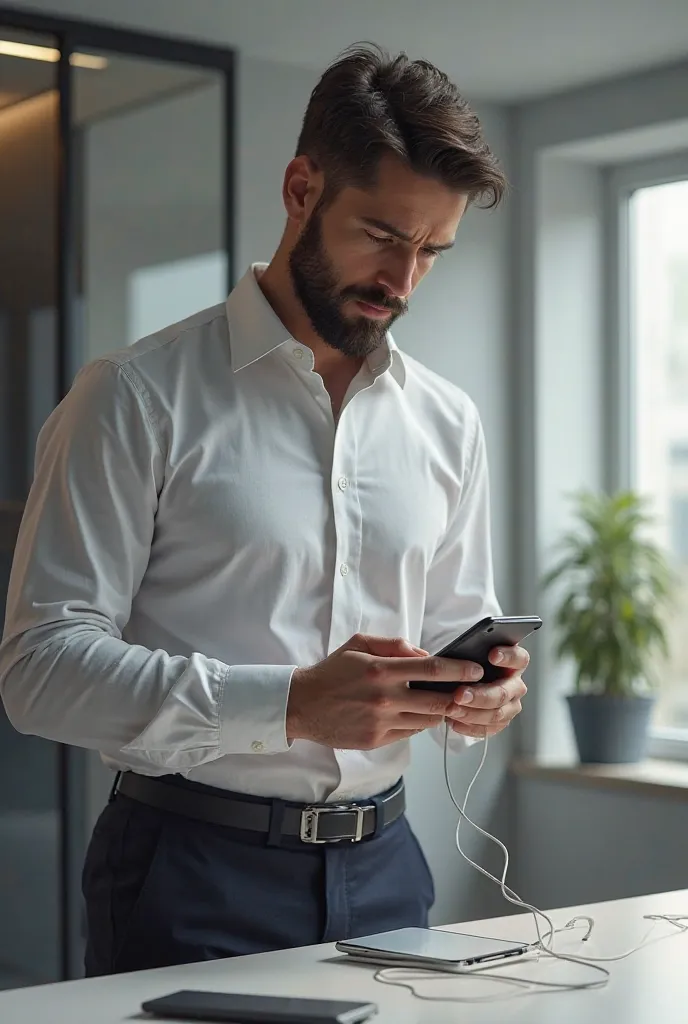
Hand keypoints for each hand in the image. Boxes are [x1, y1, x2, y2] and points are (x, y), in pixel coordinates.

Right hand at [286, 633, 486, 749]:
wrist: (302, 704)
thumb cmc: (331, 672)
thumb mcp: (358, 644)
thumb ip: (394, 645)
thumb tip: (424, 654)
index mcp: (381, 670)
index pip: (431, 670)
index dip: (459, 670)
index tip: (475, 670)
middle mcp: (384, 698)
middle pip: (437, 700)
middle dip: (460, 695)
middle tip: (472, 690)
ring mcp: (381, 722)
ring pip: (427, 720)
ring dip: (440, 711)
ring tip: (445, 701)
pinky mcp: (376, 740)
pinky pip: (410, 732)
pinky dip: (418, 723)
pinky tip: (417, 713)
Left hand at [447, 644, 528, 738]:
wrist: (463, 685)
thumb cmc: (468, 665)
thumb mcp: (470, 654)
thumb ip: (471, 653)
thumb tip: (457, 654)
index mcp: (514, 664)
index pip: (519, 658)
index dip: (507, 657)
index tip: (492, 655)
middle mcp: (515, 685)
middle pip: (503, 693)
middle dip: (480, 695)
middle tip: (459, 694)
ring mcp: (510, 706)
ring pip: (496, 714)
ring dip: (471, 713)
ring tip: (451, 710)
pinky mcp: (500, 723)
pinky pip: (487, 729)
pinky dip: (469, 726)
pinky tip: (453, 721)